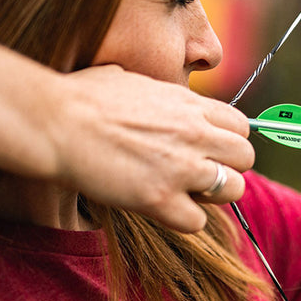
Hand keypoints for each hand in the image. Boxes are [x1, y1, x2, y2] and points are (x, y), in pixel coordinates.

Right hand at [47, 65, 253, 231]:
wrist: (54, 122)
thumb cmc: (81, 98)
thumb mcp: (131, 79)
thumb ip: (159, 93)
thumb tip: (156, 94)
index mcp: (190, 104)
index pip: (241, 125)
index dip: (227, 141)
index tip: (208, 149)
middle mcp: (194, 134)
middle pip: (246, 157)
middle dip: (228, 168)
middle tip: (199, 175)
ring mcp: (181, 168)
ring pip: (233, 189)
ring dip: (212, 196)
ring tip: (184, 193)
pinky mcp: (160, 199)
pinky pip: (198, 221)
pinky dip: (183, 220)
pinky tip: (161, 209)